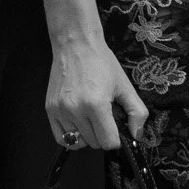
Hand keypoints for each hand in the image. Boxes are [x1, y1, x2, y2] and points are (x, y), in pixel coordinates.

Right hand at [45, 31, 146, 151]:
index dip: (116, 138)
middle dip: (103, 134)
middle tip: (104, 116)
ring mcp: (61, 111)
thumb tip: (137, 134)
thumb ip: (137, 112)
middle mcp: (76, 110)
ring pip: (79, 142)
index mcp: (96, 104)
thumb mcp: (125, 86)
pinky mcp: (50, 109)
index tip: (116, 128)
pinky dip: (71, 137)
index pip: (109, 142)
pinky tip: (79, 124)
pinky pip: (61, 138)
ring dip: (88, 135)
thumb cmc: (100, 62)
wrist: (76, 45)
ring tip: (90, 117)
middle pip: (95, 143)